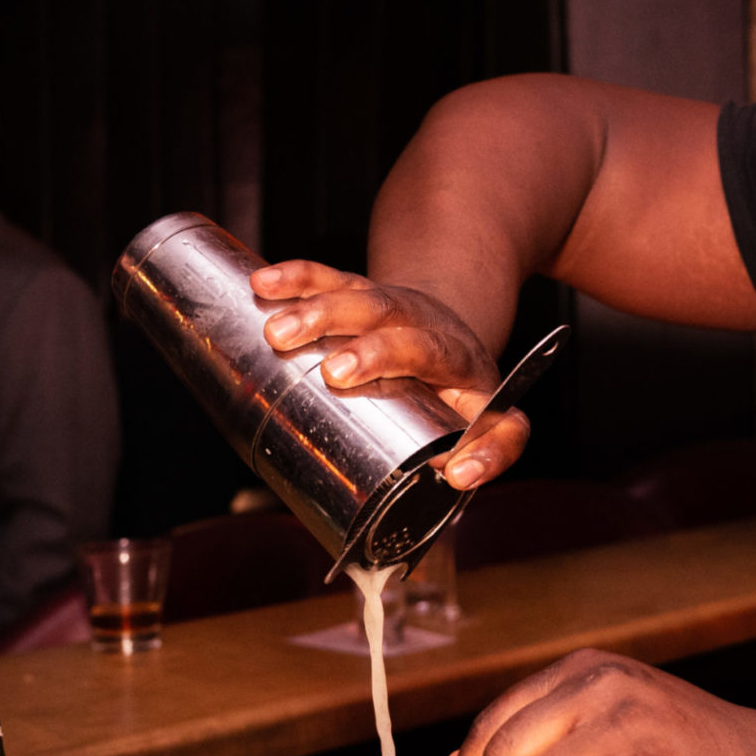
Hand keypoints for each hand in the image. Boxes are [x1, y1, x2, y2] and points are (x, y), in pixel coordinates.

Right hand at [250, 260, 526, 488]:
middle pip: (417, 337)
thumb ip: (486, 452)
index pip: (489, 406)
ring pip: (370, 302)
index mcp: (472, 373)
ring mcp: (400, 309)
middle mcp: (440, 335)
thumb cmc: (458, 390)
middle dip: (376, 352)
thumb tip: (460, 475)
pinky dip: (298, 279)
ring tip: (279, 332)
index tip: (456, 472)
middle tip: (335, 372)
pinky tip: (265, 283)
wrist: (442, 331)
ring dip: (323, 312)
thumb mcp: (486, 423)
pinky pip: (332, 279)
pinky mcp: (363, 292)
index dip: (483, 444)